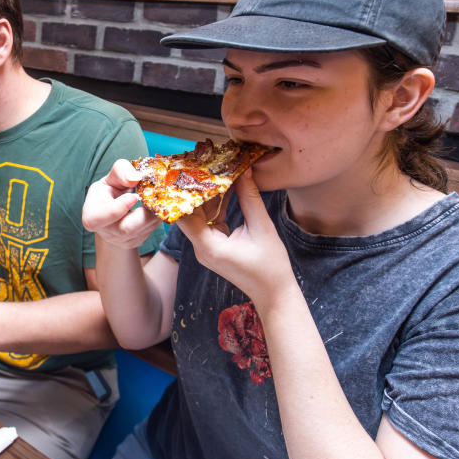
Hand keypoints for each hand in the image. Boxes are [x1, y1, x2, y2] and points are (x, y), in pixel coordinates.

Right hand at [82, 159, 160, 248]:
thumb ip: (120, 171)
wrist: (116, 210)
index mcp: (92, 215)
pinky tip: (158, 206)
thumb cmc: (110, 191)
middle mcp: (106, 232)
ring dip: (155, 213)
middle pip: (127, 228)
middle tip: (156, 198)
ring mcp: (122, 240)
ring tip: (159, 198)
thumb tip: (134, 177)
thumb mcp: (111, 177)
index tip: (134, 196)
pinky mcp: (136, 242)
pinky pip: (151, 231)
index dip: (119, 207)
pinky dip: (157, 217)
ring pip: (143, 230)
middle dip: (145, 213)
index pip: (103, 216)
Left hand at [176, 169, 294, 308]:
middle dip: (197, 190)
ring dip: (208, 196)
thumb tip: (243, 171)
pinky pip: (209, 222)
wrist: (274, 293)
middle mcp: (201, 248)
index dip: (185, 193)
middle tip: (203, 165)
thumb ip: (250, 198)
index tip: (190, 172)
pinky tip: (224, 188)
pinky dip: (215, 206)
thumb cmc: (270, 266)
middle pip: (190, 214)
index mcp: (208, 247)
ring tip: (214, 171)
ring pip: (199, 216)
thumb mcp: (262, 228)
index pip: (184, 215)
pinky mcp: (213, 246)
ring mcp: (206, 248)